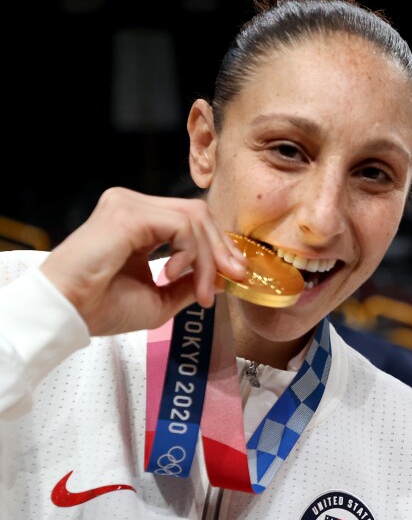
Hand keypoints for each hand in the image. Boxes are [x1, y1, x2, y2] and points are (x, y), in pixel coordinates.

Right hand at [40, 188, 246, 335]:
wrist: (67, 313)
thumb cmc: (102, 308)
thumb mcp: (161, 299)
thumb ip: (190, 284)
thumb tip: (223, 277)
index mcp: (139, 223)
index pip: (191, 220)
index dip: (219, 245)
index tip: (235, 275)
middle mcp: (133, 207)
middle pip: (197, 214)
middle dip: (223, 248)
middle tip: (235, 278)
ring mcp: (129, 205)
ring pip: (193, 219)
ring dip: (208, 258)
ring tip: (201, 291)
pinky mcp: (128, 213)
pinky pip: (180, 226)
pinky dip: (190, 253)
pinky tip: (171, 275)